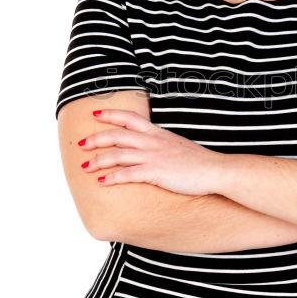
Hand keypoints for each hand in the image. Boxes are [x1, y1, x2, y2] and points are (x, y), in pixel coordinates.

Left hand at [78, 108, 225, 195]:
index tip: (95, 114)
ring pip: (118, 154)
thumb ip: (162, 145)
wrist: (216, 170)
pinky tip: (102, 182)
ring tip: (85, 167)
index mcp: (158, 133)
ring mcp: (154, 156)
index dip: (111, 114)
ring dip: (98, 160)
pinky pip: (128, 174)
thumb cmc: (199, 162)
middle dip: (95, 138)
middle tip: (81, 143)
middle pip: (117, 135)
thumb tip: (152, 150)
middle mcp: (153, 142)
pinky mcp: (156, 172)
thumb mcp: (178, 146)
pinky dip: (112, 178)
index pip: (129, 118)